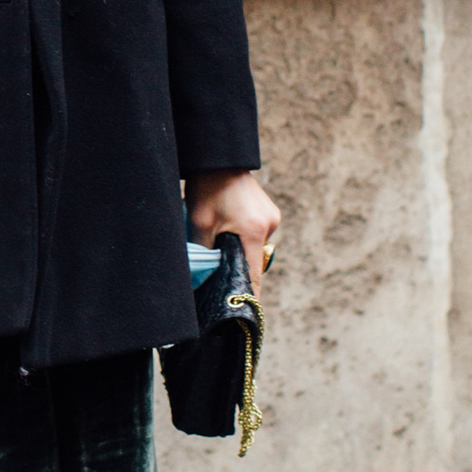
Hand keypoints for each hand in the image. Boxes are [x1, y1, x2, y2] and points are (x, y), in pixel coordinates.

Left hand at [186, 169, 281, 290]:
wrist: (218, 159)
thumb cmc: (207, 190)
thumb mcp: (200, 224)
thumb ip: (204, 255)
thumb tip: (201, 281)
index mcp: (254, 232)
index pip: (254, 276)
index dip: (248, 295)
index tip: (244, 312)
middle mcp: (269, 226)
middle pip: (255, 261)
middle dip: (238, 266)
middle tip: (218, 266)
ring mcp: (272, 217)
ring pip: (255, 247)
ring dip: (240, 248)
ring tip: (220, 234)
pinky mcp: (269, 211)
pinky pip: (256, 233)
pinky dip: (243, 235)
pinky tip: (229, 223)